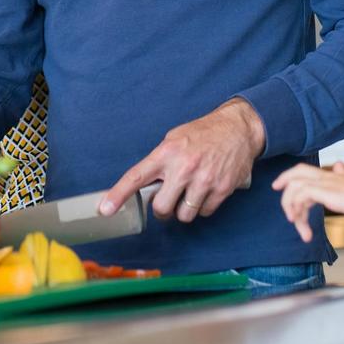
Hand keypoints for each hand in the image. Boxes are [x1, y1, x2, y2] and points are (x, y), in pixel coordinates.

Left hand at [100, 98, 263, 223]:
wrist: (238, 129)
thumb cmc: (203, 133)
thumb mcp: (175, 138)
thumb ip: (160, 161)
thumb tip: (146, 184)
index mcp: (166, 153)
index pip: (136, 177)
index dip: (118, 195)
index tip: (105, 210)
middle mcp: (183, 168)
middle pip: (162, 208)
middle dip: (163, 209)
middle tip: (168, 200)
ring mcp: (204, 180)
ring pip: (184, 215)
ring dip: (184, 210)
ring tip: (189, 194)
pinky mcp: (222, 189)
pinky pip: (204, 212)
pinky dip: (203, 207)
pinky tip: (206, 191)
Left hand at [272, 162, 343, 241]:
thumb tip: (340, 167)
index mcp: (339, 175)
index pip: (308, 170)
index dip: (292, 177)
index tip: (282, 188)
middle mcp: (332, 176)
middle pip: (298, 172)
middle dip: (284, 183)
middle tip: (279, 199)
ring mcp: (331, 183)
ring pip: (296, 186)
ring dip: (291, 207)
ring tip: (298, 226)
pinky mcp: (332, 193)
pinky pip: (303, 194)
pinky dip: (297, 209)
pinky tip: (303, 226)